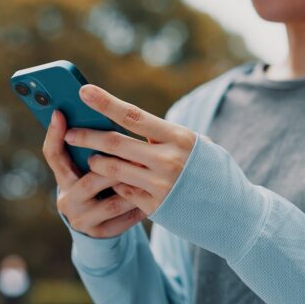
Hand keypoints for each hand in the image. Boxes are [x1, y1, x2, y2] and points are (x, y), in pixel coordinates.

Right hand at [43, 109, 147, 238]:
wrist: (100, 221)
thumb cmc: (100, 181)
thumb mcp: (90, 165)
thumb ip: (95, 147)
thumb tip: (105, 114)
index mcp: (63, 176)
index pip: (53, 154)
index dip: (54, 134)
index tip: (60, 112)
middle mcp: (67, 199)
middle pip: (89, 181)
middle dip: (116, 168)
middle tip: (139, 157)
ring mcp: (82, 219)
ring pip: (111, 203)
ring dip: (134, 190)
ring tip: (153, 178)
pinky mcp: (99, 233)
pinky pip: (123, 221)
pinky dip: (139, 208)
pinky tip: (155, 198)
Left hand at [62, 84, 198, 216]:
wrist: (233, 212)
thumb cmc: (211, 171)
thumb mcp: (196, 146)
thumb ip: (165, 137)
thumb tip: (129, 124)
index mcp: (179, 137)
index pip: (133, 115)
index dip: (105, 102)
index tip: (84, 91)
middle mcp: (168, 160)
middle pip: (116, 143)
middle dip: (88, 136)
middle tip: (71, 132)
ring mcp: (160, 185)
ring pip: (113, 169)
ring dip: (96, 162)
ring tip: (90, 158)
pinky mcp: (155, 206)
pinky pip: (124, 191)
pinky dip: (116, 184)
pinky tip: (114, 182)